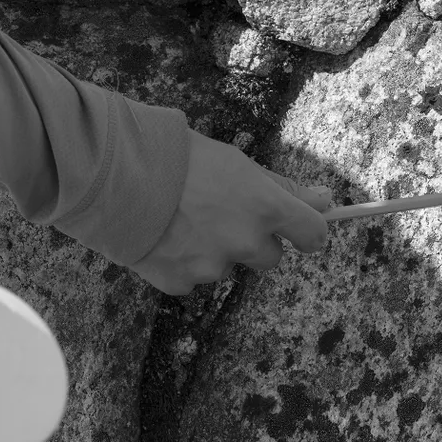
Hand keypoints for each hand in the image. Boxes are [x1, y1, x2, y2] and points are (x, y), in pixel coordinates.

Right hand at [132, 129, 330, 293]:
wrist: (115, 175)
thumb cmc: (176, 158)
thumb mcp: (235, 163)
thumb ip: (281, 188)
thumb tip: (325, 200)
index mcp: (265, 207)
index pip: (312, 233)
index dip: (309, 232)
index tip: (302, 230)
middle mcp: (245, 242)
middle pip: (270, 258)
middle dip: (253, 242)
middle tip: (222, 216)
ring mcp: (213, 267)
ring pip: (227, 266)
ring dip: (214, 250)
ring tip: (180, 220)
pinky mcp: (181, 283)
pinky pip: (193, 278)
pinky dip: (183, 262)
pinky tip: (163, 237)